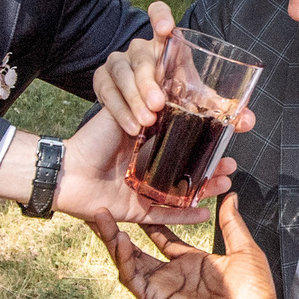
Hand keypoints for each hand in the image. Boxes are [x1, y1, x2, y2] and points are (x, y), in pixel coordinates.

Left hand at [46, 108, 242, 225]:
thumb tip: (168, 82)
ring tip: (226, 183)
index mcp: (148, 145)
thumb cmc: (91, 140)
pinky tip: (206, 212)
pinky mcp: (137, 211)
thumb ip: (143, 101)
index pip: (184, 143)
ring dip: (205, 189)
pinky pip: (165, 216)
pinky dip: (185, 216)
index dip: (206, 141)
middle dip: (212, 167)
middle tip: (231, 163)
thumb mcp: (121, 112)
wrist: (66, 169)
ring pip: (183, 192)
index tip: (227, 136)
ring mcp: (145, 191)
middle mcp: (149, 168)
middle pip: (188, 169)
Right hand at [86, 195, 298, 298]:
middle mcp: (174, 275)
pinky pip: (135, 279)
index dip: (148, 221)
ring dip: (113, 240)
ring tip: (100, 217)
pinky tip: (119, 239)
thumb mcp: (243, 249)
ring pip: (130, 262)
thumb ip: (231, 223)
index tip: (135, 200)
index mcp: (193, 262)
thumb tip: (230, 196)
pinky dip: (124, 260)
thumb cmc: (254, 294)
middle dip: (119, 230)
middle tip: (102, 208)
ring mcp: (163, 289)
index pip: (163, 237)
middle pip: (138, 249)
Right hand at [92, 4, 258, 140]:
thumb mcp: (194, 99)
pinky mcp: (102, 81)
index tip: (166, 29)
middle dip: (148, 81)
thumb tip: (247, 121)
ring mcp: (118, 64)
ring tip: (146, 121)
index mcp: (165, 46)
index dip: (160, 16)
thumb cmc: (172, 97)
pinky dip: (119, 111)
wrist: (139, 111)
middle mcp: (140, 50)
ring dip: (133, 98)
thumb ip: (218, 107)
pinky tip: (131, 127)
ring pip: (121, 74)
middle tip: (158, 104)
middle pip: (141, 57)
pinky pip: (106, 92)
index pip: (158, 17)